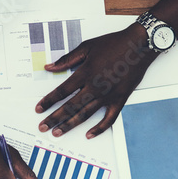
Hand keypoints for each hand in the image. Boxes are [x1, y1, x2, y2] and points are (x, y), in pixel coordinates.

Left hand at [35, 25, 155, 138]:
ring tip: (58, 133)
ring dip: (70, 125)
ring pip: (85, 114)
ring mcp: (107, 95)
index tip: (38, 109)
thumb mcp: (87, 46)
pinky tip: (89, 135)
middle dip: (54, 118)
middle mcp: (94, 87)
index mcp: (85, 73)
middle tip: (43, 127)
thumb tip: (49, 67)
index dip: (48, 101)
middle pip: (70, 107)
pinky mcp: (119, 100)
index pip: (61, 91)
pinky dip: (99, 128)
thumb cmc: (114, 43)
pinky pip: (109, 119)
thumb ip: (67, 59)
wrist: (139, 45)